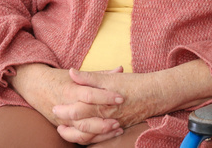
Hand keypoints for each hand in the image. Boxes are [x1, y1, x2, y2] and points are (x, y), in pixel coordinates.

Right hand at [8, 64, 124, 142]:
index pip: (90, 95)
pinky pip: (78, 137)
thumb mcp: (78, 74)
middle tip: (119, 119)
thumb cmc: (59, 78)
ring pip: (83, 131)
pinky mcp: (62, 126)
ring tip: (117, 128)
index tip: (121, 98)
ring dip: (101, 132)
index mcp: (71, 90)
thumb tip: (121, 69)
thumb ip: (100, 75)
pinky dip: (92, 139)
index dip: (106, 97)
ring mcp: (63, 119)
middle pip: (86, 118)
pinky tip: (106, 135)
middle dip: (104, 120)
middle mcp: (67, 106)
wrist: (35, 86)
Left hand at [54, 61, 211, 139]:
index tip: (54, 106)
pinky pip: (101, 138)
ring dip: (75, 134)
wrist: (157, 94)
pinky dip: (90, 138)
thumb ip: (90, 77)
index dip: (64, 109)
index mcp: (102, 103)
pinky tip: (85, 135)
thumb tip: (71, 72)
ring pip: (89, 135)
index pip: (77, 109)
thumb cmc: (134, 83)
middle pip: (80, 124)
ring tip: (65, 130)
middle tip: (56, 119)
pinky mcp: (119, 127)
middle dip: (66, 123)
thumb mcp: (111, 77)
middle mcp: (106, 117)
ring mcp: (112, 124)